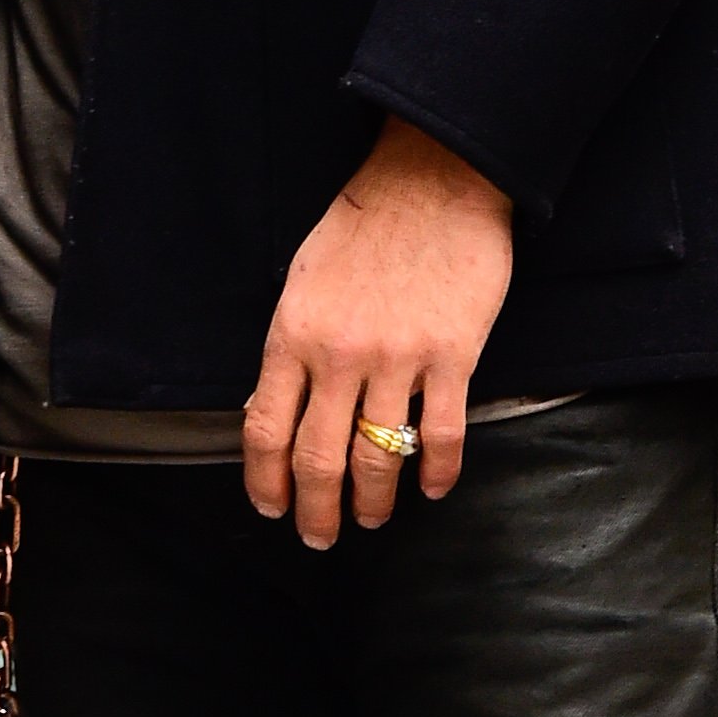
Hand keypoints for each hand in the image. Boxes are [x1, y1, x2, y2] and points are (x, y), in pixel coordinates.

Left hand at [243, 117, 513, 548]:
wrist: (433, 179)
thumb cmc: (364, 223)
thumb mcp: (305, 278)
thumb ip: (293, 345)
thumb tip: (277, 410)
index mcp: (293, 332)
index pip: (265, 428)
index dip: (265, 480)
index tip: (271, 507)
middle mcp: (339, 354)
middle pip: (319, 458)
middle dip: (316, 510)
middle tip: (320, 536)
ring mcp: (398, 359)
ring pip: (379, 459)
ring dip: (374, 502)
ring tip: (372, 519)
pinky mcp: (452, 358)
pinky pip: (442, 437)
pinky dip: (437, 474)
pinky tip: (434, 489)